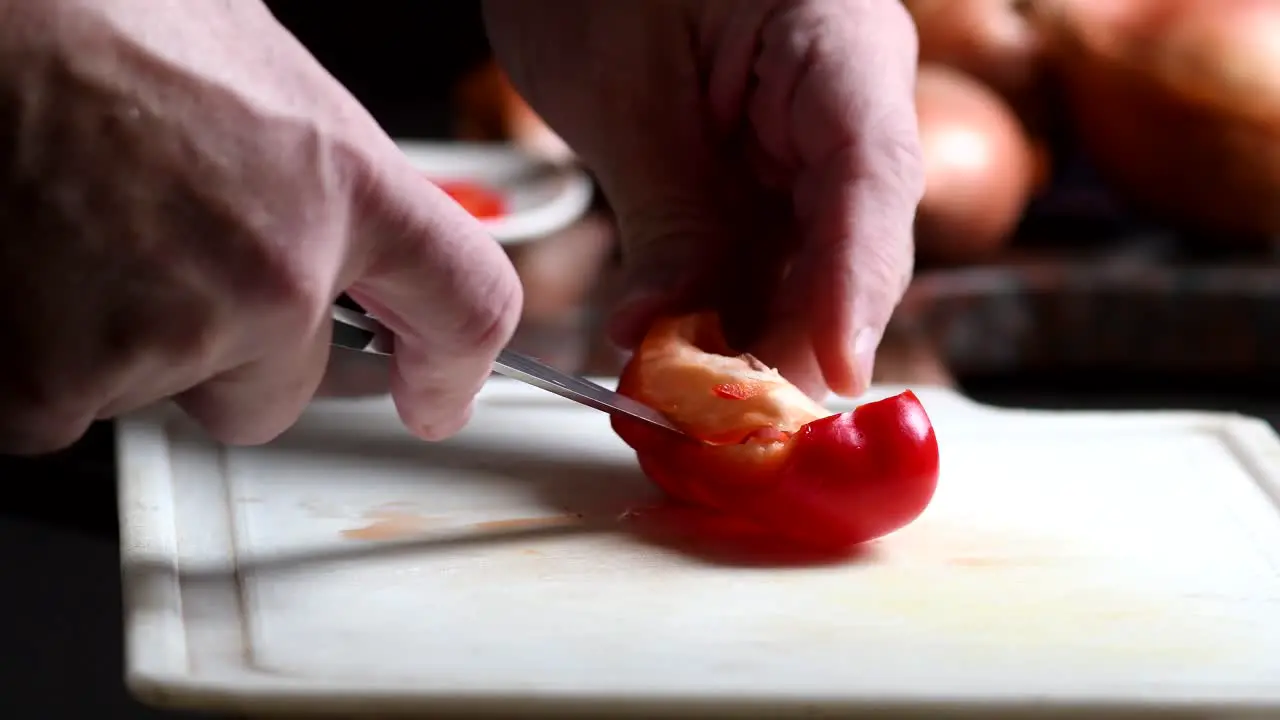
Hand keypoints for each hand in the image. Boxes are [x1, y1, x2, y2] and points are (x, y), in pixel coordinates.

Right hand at [0, 0, 521, 453]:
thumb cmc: (98, 20)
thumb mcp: (258, 75)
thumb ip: (316, 180)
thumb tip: (333, 225)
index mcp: (341, 182)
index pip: (463, 305)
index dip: (453, 366)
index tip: (437, 395)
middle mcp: (275, 272)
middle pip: (284, 388)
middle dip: (231, 351)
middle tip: (155, 255)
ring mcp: (172, 331)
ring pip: (172, 396)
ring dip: (130, 343)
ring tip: (73, 230)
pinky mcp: (58, 379)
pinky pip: (64, 412)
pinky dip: (39, 360)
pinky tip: (25, 271)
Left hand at [484, 0, 922, 396]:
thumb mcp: (621, 89)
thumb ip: (665, 215)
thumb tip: (663, 337)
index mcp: (837, 40)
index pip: (870, 171)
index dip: (855, 283)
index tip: (832, 373)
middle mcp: (846, 99)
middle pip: (850, 242)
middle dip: (794, 339)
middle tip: (734, 424)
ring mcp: (809, 143)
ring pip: (806, 266)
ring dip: (752, 340)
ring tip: (692, 407)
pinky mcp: (767, 177)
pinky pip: (762, 257)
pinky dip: (723, 312)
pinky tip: (681, 361)